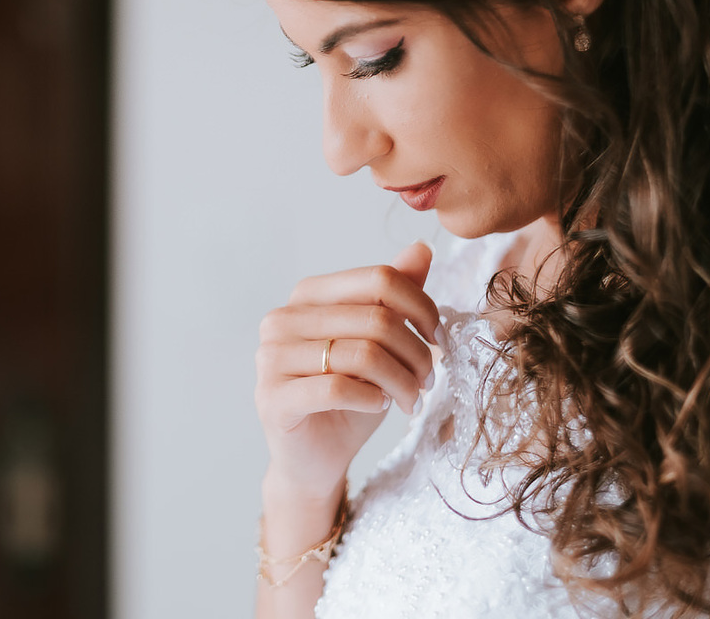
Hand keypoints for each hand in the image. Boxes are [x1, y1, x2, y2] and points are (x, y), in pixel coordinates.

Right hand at [255, 241, 438, 499]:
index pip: (378, 279)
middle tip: (428, 379)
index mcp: (307, 296)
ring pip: (361, 353)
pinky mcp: (273, 398)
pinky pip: (336, 388)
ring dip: (402, 380)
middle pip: (375, 317)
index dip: (421, 306)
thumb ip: (392, 298)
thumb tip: (421, 249)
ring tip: (411, 398)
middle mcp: (282, 319)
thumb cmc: (348, 399)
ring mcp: (271, 358)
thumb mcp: (378, 344)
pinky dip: (372, 398)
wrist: (315, 459)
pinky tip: (381, 405)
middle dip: (416, 352)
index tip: (438, 338)